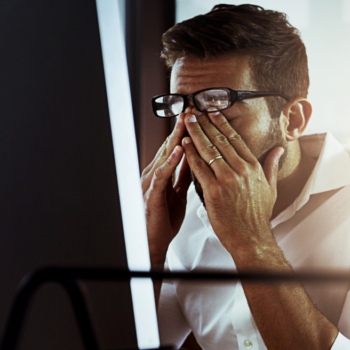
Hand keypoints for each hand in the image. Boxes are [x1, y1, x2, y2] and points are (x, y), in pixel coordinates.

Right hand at [141, 113, 191, 267]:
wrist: (153, 242)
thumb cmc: (164, 219)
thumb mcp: (178, 193)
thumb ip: (185, 175)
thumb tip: (196, 159)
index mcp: (164, 173)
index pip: (176, 146)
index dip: (187, 129)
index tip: (198, 113)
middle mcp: (155, 173)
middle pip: (170, 145)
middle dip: (181, 126)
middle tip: (191, 107)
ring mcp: (151, 182)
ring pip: (165, 156)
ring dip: (175, 138)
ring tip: (186, 122)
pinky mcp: (151, 195)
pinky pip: (162, 175)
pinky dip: (171, 162)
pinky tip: (180, 151)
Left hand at [181, 110, 284, 261]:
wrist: (252, 238)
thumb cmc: (258, 217)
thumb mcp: (271, 188)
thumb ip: (272, 166)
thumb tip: (279, 150)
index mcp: (253, 167)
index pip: (236, 139)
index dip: (222, 124)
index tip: (213, 112)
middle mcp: (241, 170)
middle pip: (220, 140)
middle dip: (206, 123)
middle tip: (195, 110)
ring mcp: (228, 180)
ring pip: (209, 150)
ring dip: (196, 133)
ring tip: (187, 121)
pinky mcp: (215, 191)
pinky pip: (199, 168)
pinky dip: (191, 154)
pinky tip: (184, 144)